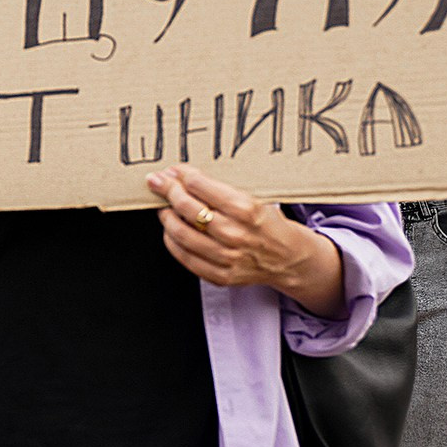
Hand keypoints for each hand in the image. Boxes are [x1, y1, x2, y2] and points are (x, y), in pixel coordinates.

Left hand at [145, 165, 337, 295]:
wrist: (288, 257)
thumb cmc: (268, 223)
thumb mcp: (255, 197)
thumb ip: (222, 189)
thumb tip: (184, 176)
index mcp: (247, 209)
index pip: (201, 186)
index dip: (181, 175)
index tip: (172, 170)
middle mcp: (236, 234)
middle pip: (188, 208)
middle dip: (168, 191)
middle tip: (158, 182)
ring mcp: (227, 257)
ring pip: (182, 234)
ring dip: (166, 216)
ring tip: (163, 207)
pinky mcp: (221, 275)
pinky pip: (186, 257)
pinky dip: (173, 241)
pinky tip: (171, 230)